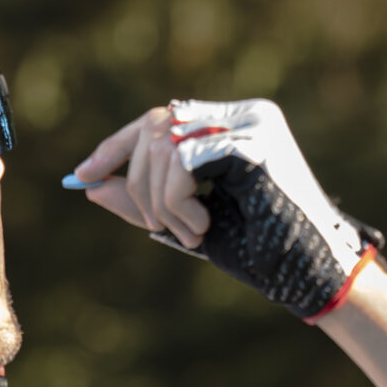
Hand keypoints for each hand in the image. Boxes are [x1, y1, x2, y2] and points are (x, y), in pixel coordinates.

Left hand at [70, 99, 381, 320]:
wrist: (306, 272)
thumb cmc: (256, 251)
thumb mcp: (185, 223)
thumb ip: (142, 201)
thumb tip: (89, 185)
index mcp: (228, 127)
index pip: (156, 122)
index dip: (115, 148)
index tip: (81, 176)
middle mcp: (241, 114)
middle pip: (152, 128)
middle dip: (136, 183)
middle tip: (155, 224)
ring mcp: (250, 122)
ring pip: (162, 146)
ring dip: (161, 202)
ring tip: (191, 233)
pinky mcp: (252, 140)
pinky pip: (180, 162)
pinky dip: (177, 203)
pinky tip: (204, 228)